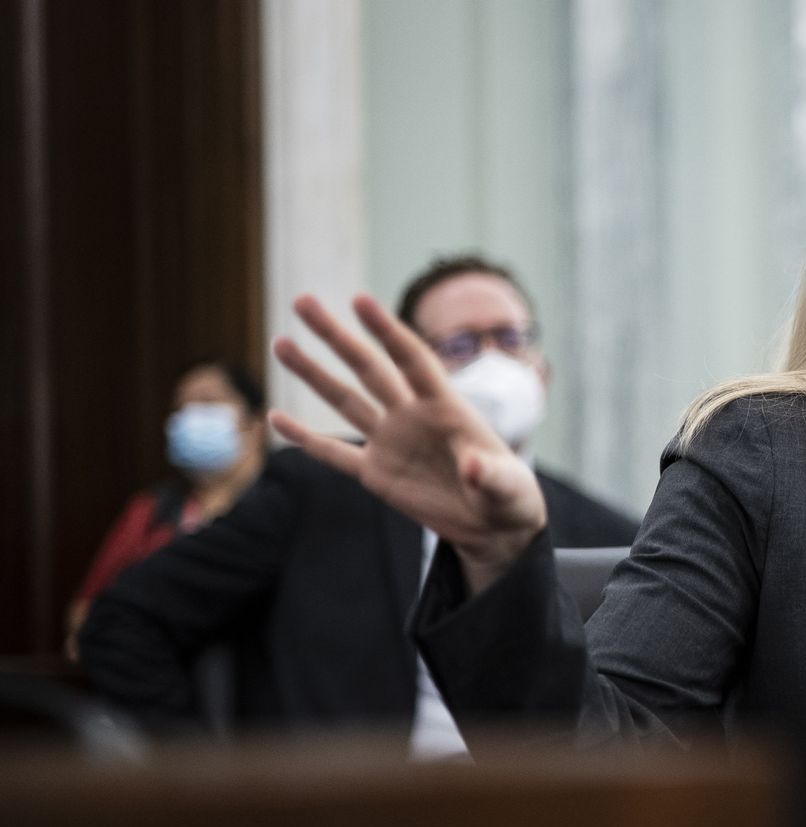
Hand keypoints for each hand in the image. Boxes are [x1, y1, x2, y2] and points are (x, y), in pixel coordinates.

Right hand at [268, 294, 547, 591]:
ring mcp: (391, 442)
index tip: (360, 301)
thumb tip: (473, 466)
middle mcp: (413, 415)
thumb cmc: (509, 496)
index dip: (388, 331)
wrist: (493, 525)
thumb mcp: (507, 487)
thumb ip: (489, 475)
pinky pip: (334, 453)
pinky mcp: (377, 473)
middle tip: (303, 301)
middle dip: (336, 336)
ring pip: (345, 401)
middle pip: (369, 368)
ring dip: (313, 374)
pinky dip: (306, 438)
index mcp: (447, 407)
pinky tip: (276, 418)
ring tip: (281, 342)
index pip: (412, 360)